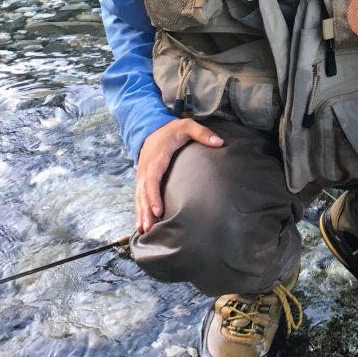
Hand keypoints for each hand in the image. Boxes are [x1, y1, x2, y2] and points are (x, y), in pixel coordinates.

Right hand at [135, 119, 222, 233]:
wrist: (151, 128)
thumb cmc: (171, 130)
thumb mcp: (187, 126)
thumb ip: (202, 133)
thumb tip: (219, 142)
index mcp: (157, 158)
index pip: (153, 179)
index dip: (153, 196)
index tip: (158, 211)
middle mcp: (146, 169)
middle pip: (143, 192)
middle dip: (145, 211)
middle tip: (149, 228)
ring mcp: (142, 175)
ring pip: (139, 196)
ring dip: (140, 213)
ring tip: (143, 230)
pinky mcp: (141, 180)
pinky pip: (139, 196)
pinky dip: (139, 210)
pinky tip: (141, 224)